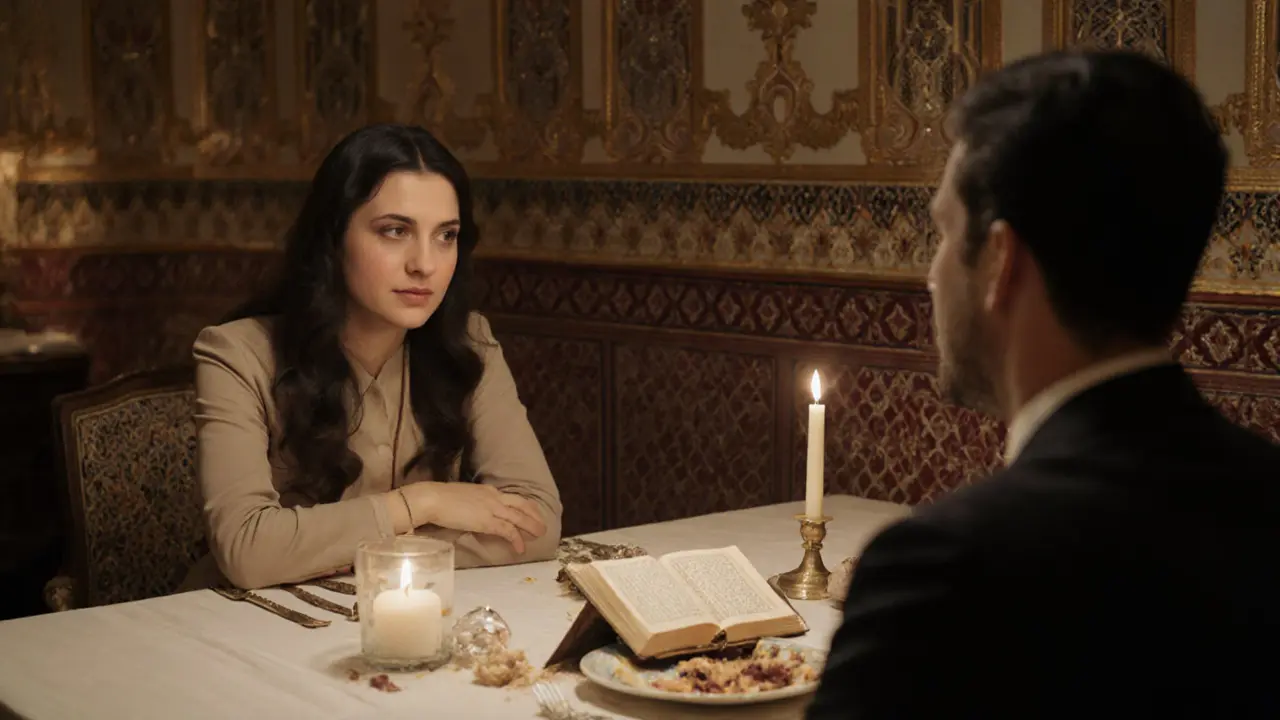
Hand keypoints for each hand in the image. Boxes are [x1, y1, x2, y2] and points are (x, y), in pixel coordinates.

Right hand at [406, 482, 546, 553]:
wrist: (432, 498)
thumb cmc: (441, 499)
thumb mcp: (463, 497)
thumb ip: (474, 504)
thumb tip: (475, 513)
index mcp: (488, 490)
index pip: (512, 497)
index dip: (524, 506)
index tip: (531, 512)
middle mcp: (494, 497)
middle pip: (521, 504)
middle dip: (534, 515)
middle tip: (542, 525)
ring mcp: (492, 508)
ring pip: (519, 517)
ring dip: (531, 526)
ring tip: (540, 536)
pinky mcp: (487, 521)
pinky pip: (508, 531)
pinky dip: (516, 539)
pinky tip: (520, 548)